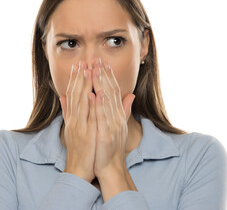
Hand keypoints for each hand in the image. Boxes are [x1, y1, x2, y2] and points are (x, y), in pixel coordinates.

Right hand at [59, 61, 96, 182]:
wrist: (78, 169)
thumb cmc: (78, 149)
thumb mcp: (72, 128)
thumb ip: (68, 112)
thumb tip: (63, 97)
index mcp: (72, 118)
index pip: (73, 95)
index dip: (76, 80)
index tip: (79, 66)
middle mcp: (73, 119)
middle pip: (76, 95)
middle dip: (79, 78)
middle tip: (83, 62)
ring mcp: (79, 126)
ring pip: (80, 102)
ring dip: (83, 85)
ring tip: (87, 70)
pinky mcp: (85, 134)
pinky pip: (87, 117)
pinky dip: (89, 104)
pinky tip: (92, 92)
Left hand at [91, 58, 135, 179]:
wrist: (111, 166)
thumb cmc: (110, 146)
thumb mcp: (118, 125)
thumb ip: (123, 109)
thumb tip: (131, 95)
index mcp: (117, 114)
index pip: (113, 91)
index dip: (108, 76)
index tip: (103, 63)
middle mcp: (116, 116)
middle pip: (110, 92)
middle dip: (103, 74)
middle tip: (98, 59)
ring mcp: (112, 124)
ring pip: (107, 100)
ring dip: (100, 84)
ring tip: (95, 69)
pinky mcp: (107, 133)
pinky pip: (103, 117)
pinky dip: (100, 104)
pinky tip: (96, 93)